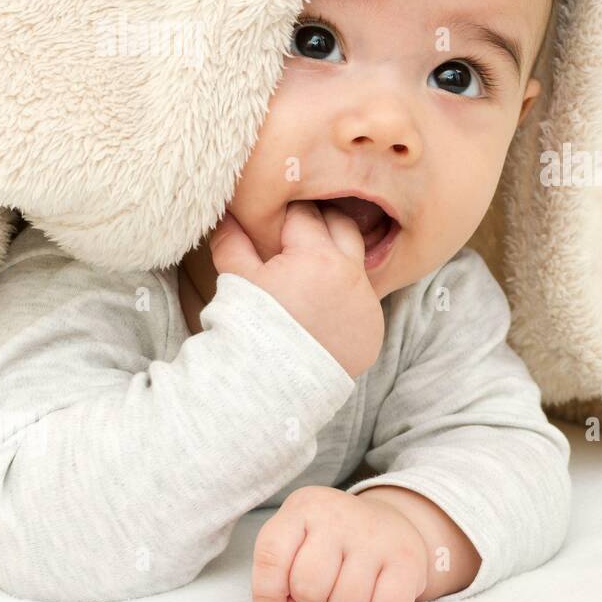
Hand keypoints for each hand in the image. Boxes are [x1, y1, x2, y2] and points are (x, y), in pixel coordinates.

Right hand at [209, 203, 384, 377]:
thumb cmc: (250, 329)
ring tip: (309, 271)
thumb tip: (227, 215)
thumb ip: (233, 241)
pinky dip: (346, 295)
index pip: (304, 214)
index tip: (273, 227)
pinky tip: (323, 306)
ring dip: (337, 257)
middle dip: (319, 226)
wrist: (272, 387)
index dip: (285, 218)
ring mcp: (368, 302)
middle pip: (342, 226)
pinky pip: (364, 297)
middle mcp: (351, 274)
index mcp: (318, 256)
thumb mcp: (237, 280)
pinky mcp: (374, 327)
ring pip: (357, 260)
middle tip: (293, 240)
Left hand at [252, 485, 428, 601]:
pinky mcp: (408, 559)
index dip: (268, 595)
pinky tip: (377, 593)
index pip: (271, 556)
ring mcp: (377, 536)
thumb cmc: (331, 543)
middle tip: (327, 585)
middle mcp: (340, 515)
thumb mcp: (296, 545)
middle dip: (314, 600)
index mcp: (305, 506)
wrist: (388, 524)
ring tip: (352, 587)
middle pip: (308, 587)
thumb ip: (278, 580)